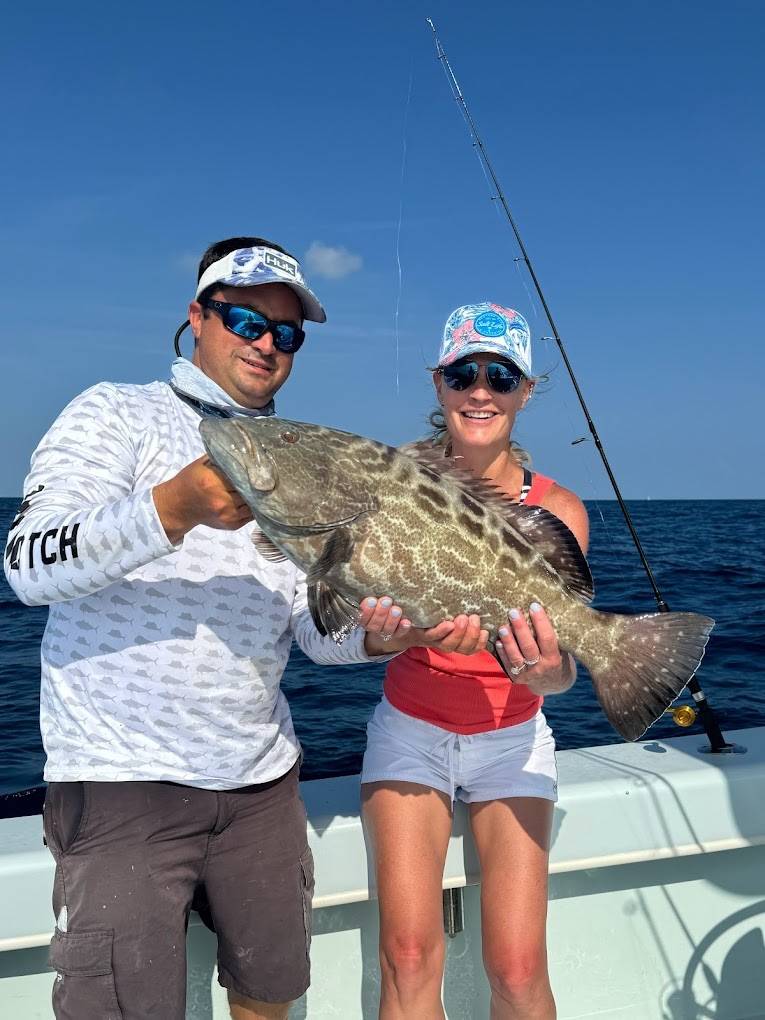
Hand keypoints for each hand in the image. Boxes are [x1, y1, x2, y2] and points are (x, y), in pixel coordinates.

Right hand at [153, 456, 252, 543]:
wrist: (178, 507)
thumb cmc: (190, 482)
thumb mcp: (201, 464)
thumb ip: (221, 457)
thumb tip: (243, 451)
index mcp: (212, 482)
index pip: (241, 475)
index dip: (251, 471)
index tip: (259, 467)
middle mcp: (221, 501)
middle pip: (249, 490)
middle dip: (256, 484)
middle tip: (264, 477)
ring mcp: (227, 515)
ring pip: (254, 504)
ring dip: (258, 496)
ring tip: (261, 488)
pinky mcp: (232, 525)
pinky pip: (251, 515)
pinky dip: (254, 506)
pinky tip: (253, 499)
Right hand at [361, 598, 487, 656]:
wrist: (399, 631)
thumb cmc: (394, 616)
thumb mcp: (381, 614)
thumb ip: (372, 609)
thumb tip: (365, 601)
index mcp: (417, 634)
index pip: (429, 637)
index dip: (440, 632)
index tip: (449, 622)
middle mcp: (432, 641)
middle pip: (449, 646)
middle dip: (460, 632)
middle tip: (465, 616)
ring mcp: (444, 643)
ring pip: (460, 648)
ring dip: (469, 634)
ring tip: (474, 617)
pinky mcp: (456, 643)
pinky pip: (470, 649)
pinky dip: (478, 641)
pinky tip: (484, 629)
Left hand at [495, 602, 575, 693]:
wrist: (553, 683)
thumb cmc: (558, 658)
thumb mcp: (561, 649)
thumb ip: (553, 634)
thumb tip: (540, 607)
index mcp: (554, 659)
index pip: (547, 638)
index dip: (541, 622)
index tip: (534, 606)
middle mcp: (541, 668)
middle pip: (528, 647)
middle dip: (520, 628)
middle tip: (513, 611)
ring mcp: (528, 674)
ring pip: (516, 657)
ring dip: (508, 641)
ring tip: (503, 626)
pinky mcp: (516, 678)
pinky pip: (507, 664)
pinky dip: (502, 652)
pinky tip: (497, 640)